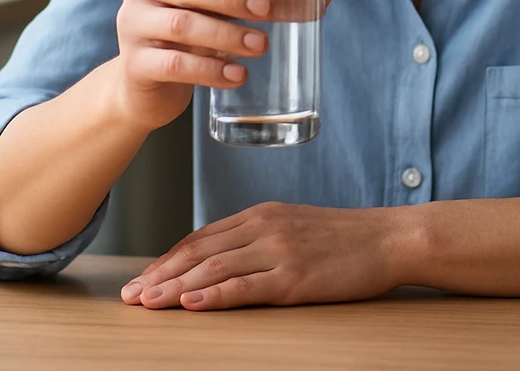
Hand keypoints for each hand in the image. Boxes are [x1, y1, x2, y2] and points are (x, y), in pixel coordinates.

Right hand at [114, 0, 343, 130]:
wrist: (146, 84)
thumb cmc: (199, 30)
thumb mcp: (228, 6)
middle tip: (267, 11)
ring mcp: (133, 24)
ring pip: (181, 24)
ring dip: (226, 35)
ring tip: (260, 46)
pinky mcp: (136, 64)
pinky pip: (173, 64)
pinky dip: (210, 70)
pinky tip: (237, 75)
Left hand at [121, 201, 413, 309]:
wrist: (389, 238)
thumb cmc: (346, 238)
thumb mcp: (295, 226)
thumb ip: (259, 237)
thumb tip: (223, 259)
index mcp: (261, 215)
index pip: (201, 238)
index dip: (167, 259)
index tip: (142, 278)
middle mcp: (264, 228)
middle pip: (199, 253)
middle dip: (160, 275)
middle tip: (130, 296)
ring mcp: (279, 251)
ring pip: (214, 270)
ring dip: (175, 288)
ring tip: (148, 303)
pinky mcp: (295, 276)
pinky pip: (245, 287)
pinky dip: (214, 296)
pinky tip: (191, 305)